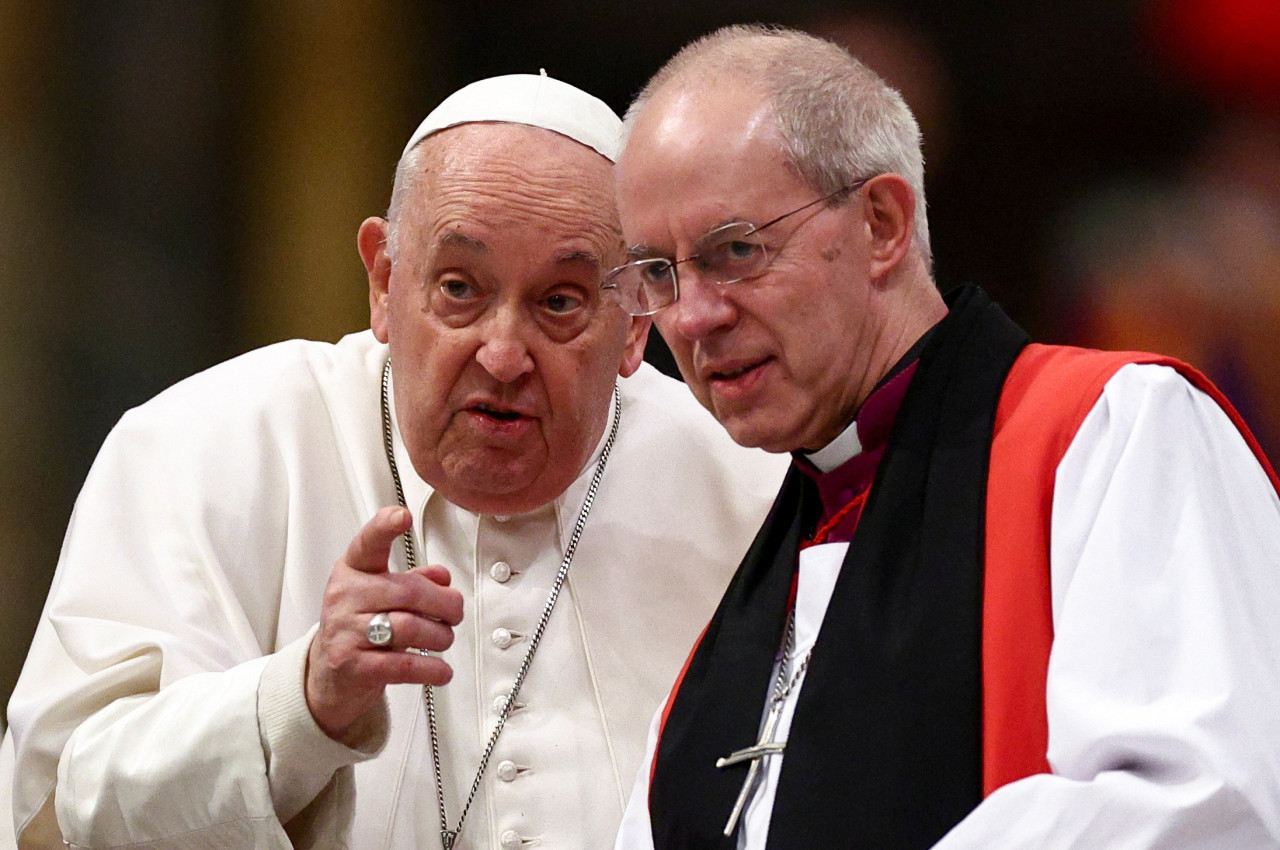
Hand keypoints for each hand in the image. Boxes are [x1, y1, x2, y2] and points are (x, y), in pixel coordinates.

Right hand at [305, 506, 463, 740]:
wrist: (329, 674)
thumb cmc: (361, 625)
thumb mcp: (382, 595)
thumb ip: (413, 580)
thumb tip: (441, 575)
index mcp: (353, 570)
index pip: (367, 544)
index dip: (384, 528)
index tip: (402, 516)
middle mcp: (344, 597)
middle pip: (409, 591)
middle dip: (445, 604)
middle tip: (455, 613)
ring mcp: (345, 632)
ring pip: (410, 627)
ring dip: (440, 636)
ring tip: (445, 639)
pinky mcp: (353, 666)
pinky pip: (403, 665)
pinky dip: (431, 668)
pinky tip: (442, 670)